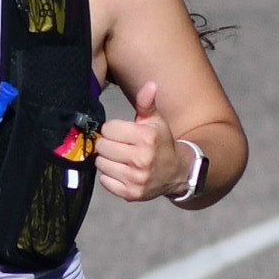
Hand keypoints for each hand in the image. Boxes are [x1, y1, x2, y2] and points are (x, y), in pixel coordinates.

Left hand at [95, 74, 196, 206]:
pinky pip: (104, 181)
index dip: (112, 129)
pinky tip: (121, 171)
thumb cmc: (161, 143)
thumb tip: (150, 84)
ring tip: (120, 158)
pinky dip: (109, 176)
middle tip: (119, 146)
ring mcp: (136, 178)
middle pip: (102, 147)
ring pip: (101, 164)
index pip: (109, 129)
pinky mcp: (131, 193)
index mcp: (147, 138)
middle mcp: (141, 159)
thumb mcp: (156, 121)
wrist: (177, 172)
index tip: (121, 133)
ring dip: (107, 160)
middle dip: (107, 144)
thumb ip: (147, 103)